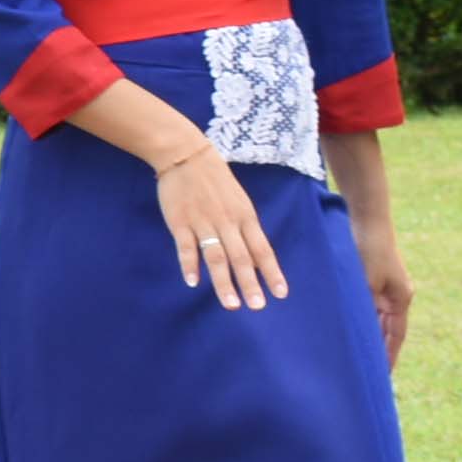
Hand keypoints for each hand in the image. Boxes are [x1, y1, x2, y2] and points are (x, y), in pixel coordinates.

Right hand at [153, 142, 288, 309]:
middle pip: (241, 258)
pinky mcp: (180, 222)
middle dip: (250, 284)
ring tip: (231, 304)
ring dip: (223, 282)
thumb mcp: (239, 201)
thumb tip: (255, 261)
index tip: (280, 294)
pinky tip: (193, 282)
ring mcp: (203, 222)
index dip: (271, 272)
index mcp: (245, 217)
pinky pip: (186, 247)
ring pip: (216, 257)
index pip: (262, 250)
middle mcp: (227, 222)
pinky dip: (189, 265)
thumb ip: (246, 230)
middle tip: (257, 306)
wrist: (185, 154)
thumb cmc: (215, 180)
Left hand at [361, 235, 413, 367]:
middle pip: (386, 329)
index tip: (383, 376)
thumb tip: (359, 332)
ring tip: (355, 356)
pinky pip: (367, 306)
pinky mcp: (372, 280)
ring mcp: (384, 288)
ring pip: (375, 319)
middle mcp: (395, 296)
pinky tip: (346, 329)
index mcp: (400, 299)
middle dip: (377, 348)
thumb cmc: (369, 251)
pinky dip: (359, 318)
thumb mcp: (366, 283)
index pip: (396, 335)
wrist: (368, 222)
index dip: (389, 355)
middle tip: (366, 371)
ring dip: (367, 334)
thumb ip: (364, 307)